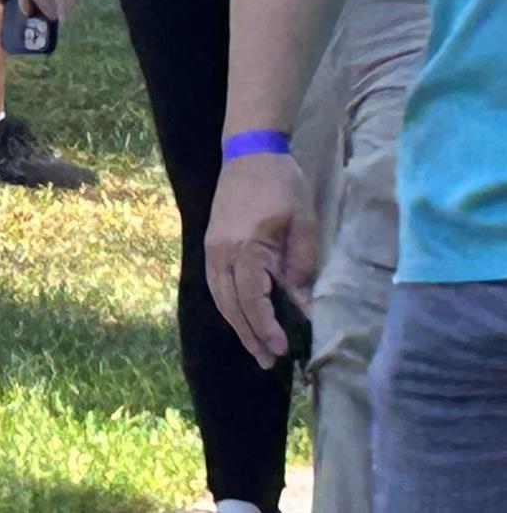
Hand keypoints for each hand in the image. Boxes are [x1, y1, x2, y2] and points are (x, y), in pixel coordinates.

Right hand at [205, 152, 316, 367]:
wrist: (249, 151)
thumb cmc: (282, 184)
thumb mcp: (303, 224)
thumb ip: (300, 266)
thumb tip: (303, 306)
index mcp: (245, 247)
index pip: (252, 299)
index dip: (266, 327)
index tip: (282, 349)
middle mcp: (220, 252)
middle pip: (231, 305)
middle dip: (250, 335)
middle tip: (269, 362)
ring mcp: (211, 248)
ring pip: (219, 297)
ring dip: (236, 324)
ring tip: (255, 348)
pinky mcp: (211, 243)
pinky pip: (215, 283)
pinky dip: (228, 305)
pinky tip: (241, 317)